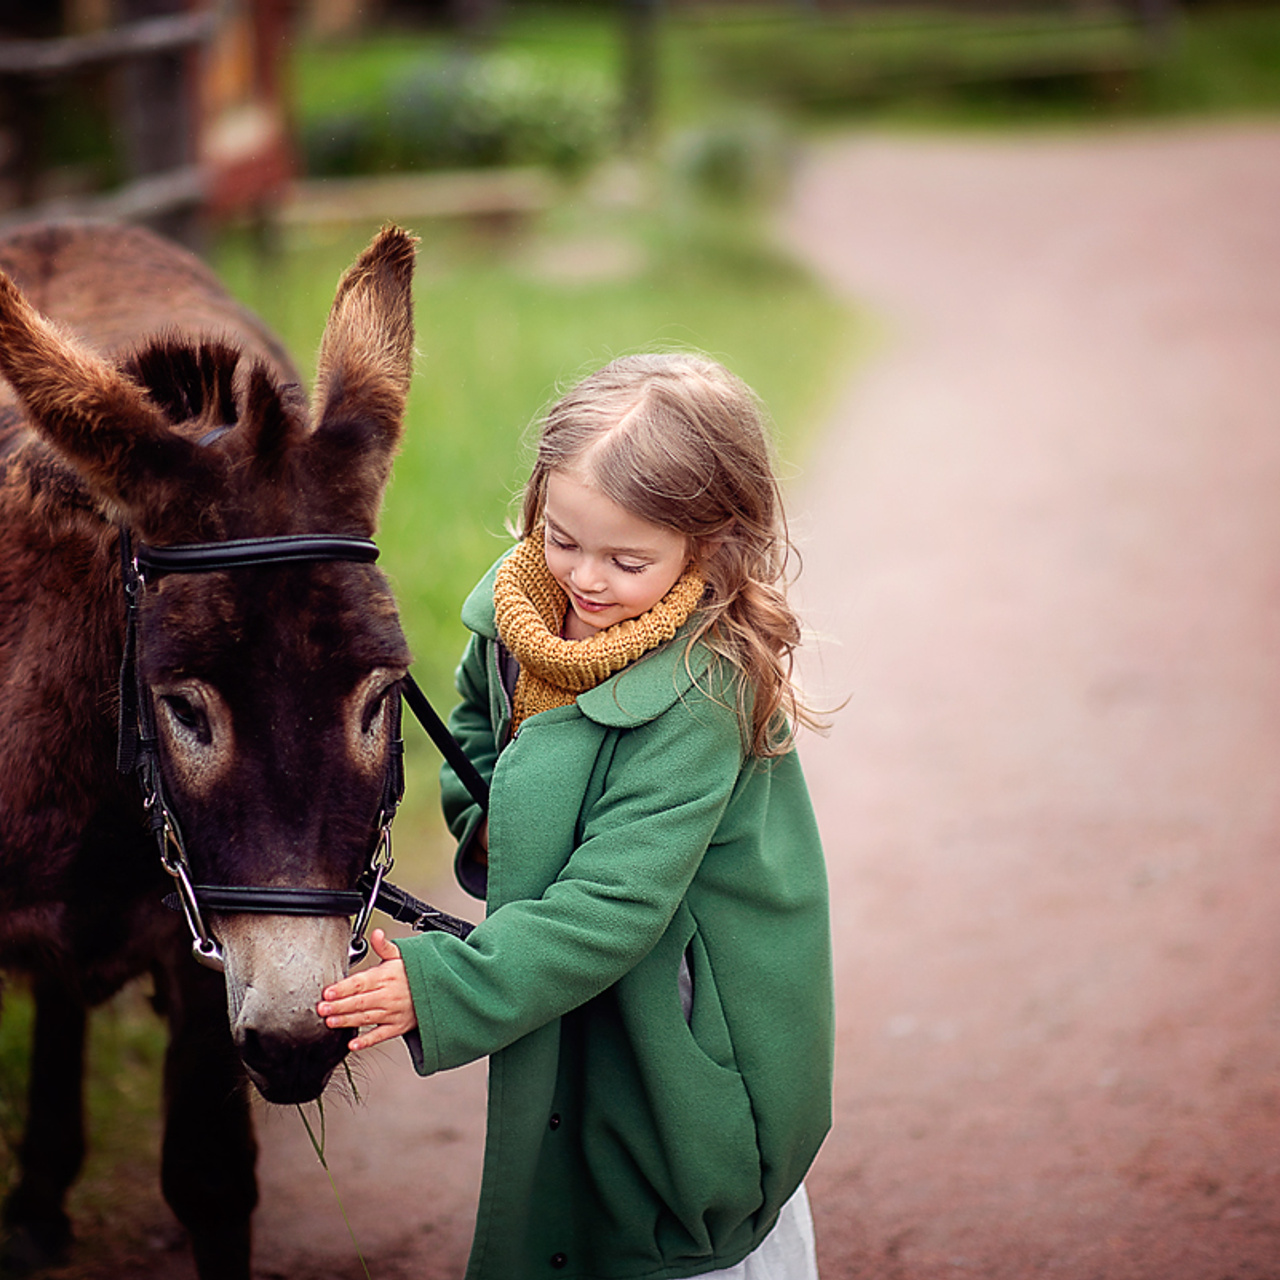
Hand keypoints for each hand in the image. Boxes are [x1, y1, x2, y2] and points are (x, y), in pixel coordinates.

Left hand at [317, 929, 416, 1051]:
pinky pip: (380, 1036)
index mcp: (386, 977)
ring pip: (366, 1018)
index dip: (343, 988)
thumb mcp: (401, 955)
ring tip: (330, 1022)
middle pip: (359, 1001)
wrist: (438, 991)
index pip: (361, 982)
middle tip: (322, 1008)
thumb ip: (384, 946)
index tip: (328, 992)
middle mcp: (388, 996)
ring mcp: (393, 1013)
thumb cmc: (414, 973)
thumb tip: (376, 933)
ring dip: (347, 1021)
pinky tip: (353, 1045)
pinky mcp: (397, 1027)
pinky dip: (367, 1041)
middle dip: (339, 1006)